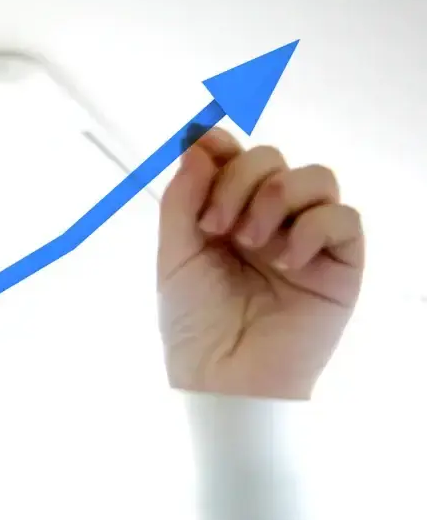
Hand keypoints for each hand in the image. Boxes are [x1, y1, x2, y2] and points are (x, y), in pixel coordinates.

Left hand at [156, 127, 364, 399]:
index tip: (202, 149)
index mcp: (227, 212)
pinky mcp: (340, 265)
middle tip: (216, 226)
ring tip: (251, 243)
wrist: (223, 377)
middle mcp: (268, 219)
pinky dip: (313, 228)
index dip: (221, 144)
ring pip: (316, 177)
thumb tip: (199, 142)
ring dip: (276, 198)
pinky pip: (344, 218)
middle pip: (271, 158)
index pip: (234, 156)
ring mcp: (306, 239)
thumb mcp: (174, 254)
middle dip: (239, 180)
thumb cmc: (195, 323)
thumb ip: (183, 198)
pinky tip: (285, 263)